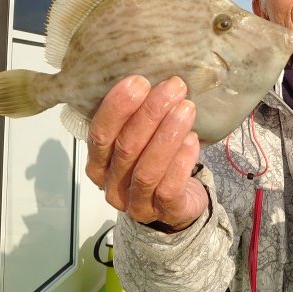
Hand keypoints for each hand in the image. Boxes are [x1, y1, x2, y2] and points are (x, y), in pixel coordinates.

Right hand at [85, 75, 208, 230]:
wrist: (177, 204)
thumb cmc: (156, 162)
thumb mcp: (140, 141)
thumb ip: (138, 119)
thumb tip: (156, 79)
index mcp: (99, 163)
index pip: (100, 134)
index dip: (117, 107)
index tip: (139, 81)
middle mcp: (111, 184)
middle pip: (126, 147)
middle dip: (150, 113)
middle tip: (173, 87)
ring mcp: (136, 202)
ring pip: (148, 168)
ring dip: (168, 134)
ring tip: (186, 108)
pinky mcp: (163, 212)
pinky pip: (169, 187)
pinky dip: (180, 161)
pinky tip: (193, 140)